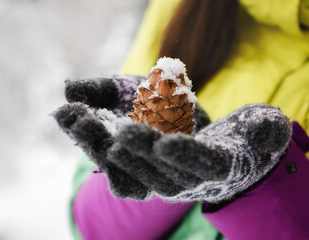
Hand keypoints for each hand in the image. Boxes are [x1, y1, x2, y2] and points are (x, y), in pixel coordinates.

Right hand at [54, 76, 210, 199]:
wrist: (203, 107)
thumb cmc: (155, 103)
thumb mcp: (122, 90)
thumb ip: (98, 91)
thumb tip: (68, 90)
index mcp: (124, 156)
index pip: (98, 151)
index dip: (82, 135)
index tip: (69, 112)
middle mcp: (149, 174)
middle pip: (120, 169)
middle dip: (100, 145)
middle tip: (87, 120)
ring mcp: (184, 177)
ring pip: (159, 179)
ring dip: (140, 155)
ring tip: (125, 131)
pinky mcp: (219, 168)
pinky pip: (202, 168)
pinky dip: (183, 158)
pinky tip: (165, 144)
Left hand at [108, 104, 291, 201]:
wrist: (232, 152)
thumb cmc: (250, 137)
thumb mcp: (267, 128)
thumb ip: (267, 130)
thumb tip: (261, 134)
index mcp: (225, 168)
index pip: (207, 165)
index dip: (187, 156)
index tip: (166, 142)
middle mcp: (198, 182)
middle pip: (170, 175)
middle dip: (147, 154)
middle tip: (124, 132)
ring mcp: (176, 183)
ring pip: (150, 179)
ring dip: (128, 162)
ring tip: (110, 142)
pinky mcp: (160, 177)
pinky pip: (139, 179)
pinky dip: (120, 167)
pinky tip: (104, 149)